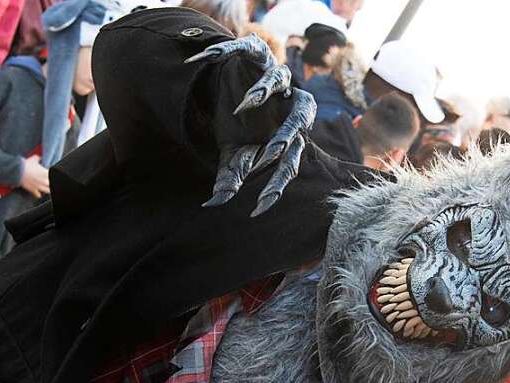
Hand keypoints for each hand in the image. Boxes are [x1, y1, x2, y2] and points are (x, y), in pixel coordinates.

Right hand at [19, 155, 49, 198]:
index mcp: (46, 173)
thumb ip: (38, 158)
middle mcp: (44, 181)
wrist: (17, 171)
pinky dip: (39, 194)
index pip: (53, 175)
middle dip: (51, 182)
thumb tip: (39, 158)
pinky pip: (38, 195)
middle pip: (51, 184)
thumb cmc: (25, 165)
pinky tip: (39, 194)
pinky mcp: (33, 190)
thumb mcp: (33, 159)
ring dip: (48, 189)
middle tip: (49, 181)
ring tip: (48, 188)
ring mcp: (39, 186)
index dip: (53, 174)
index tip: (50, 173)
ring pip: (48, 191)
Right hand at [184, 34, 314, 216]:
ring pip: (280, 79)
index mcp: (289, 136)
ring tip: (243, 106)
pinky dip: (227, 53)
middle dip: (288, 133)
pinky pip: (250, 49)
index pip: (290, 163)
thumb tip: (215, 202)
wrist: (227, 87)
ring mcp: (277, 77)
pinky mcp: (258, 53)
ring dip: (264, 92)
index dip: (276, 184)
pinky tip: (208, 58)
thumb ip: (231, 174)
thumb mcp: (233, 153)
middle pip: (302, 115)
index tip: (259, 206)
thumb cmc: (237, 126)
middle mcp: (289, 105)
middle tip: (274, 151)